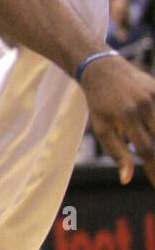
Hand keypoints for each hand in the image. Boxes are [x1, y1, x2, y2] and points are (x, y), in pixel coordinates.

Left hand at [80, 56, 154, 185]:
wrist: (103, 69)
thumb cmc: (99, 104)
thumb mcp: (102, 128)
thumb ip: (116, 153)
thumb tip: (126, 179)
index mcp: (128, 117)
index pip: (147, 151)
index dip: (154, 171)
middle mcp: (146, 105)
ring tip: (154, 162)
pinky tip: (153, 134)